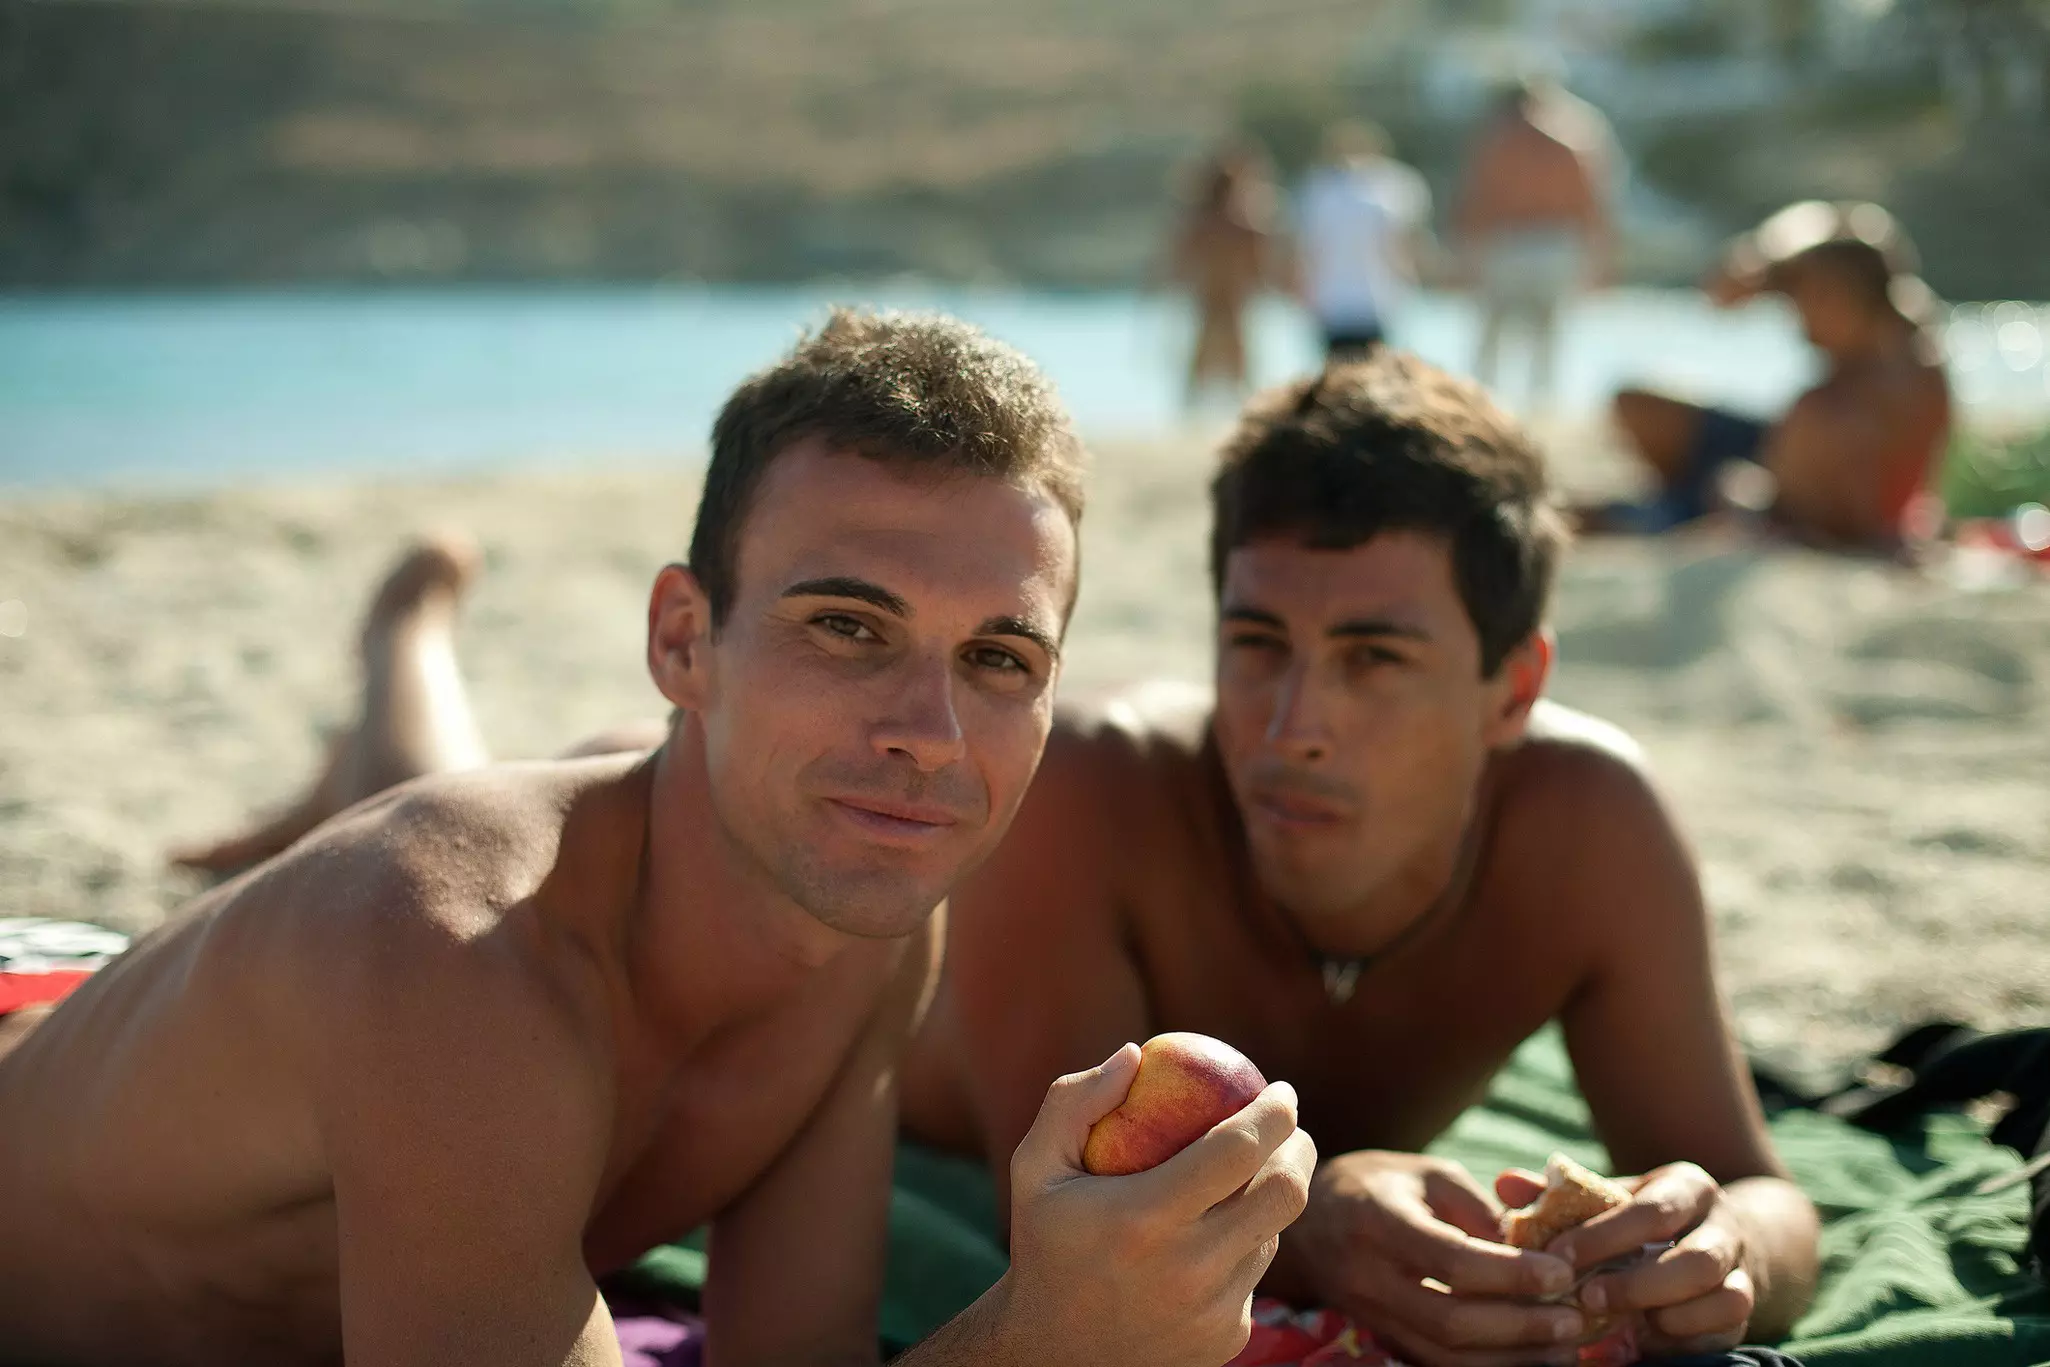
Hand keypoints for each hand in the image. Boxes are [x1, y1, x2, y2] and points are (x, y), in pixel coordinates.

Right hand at [998, 1044, 1315, 1366]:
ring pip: (1273, 1234)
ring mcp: (1213, 1311)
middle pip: (1285, 1193)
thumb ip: (1074, 1101)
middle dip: (1300, 1149)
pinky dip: (1246, 1245)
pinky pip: (1255, 1276)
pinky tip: (1215, 1238)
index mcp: (1144, 1218)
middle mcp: (1188, 1269)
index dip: (1275, 1112)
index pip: (1240, 1149)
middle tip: (1288, 1129)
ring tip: (1243, 1179)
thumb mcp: (1034, 1166)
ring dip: (1269, 1197)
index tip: (1281, 1090)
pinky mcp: (1227, 1340)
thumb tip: (1136, 1054)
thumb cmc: (1045, 1241)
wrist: (1051, 1353)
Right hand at [1291, 1151, 1582, 1366]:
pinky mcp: (1380, 1336)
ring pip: (1445, 1355)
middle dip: (1521, 1326)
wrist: (1308, 1220)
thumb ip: (1479, 1210)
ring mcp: (1370, 1314)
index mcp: (1379, 1220)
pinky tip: (1527, 1357)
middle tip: (1574, 1318)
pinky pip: (1435, 1364)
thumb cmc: (1378, 1184)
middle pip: (1451, 1320)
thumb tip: (1536, 1250)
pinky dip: (1487, 1366)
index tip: (1562, 1272)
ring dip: (1512, 1358)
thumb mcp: (1428, 1174)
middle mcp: (1368, 1275)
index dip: (1512, 1273)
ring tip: (1564, 1347)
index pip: (1451, 1260)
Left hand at [1508, 1162, 1757, 1358]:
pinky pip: (1726, 1334)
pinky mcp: (1743, 1315)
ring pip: (1726, 1300)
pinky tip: (1640, 1343)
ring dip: (1669, 1318)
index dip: (1604, 1237)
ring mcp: (1741, 1273)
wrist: (1706, 1238)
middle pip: (1695, 1261)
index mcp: (1688, 1187)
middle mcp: (1724, 1228)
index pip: (1651, 1210)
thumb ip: (1558, 1193)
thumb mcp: (1606, 1197)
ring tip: (1619, 1326)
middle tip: (1586, 1299)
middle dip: (1638, 1285)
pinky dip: (1684, 1342)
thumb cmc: (1637, 1217)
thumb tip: (1506, 1184)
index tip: (1558, 1257)